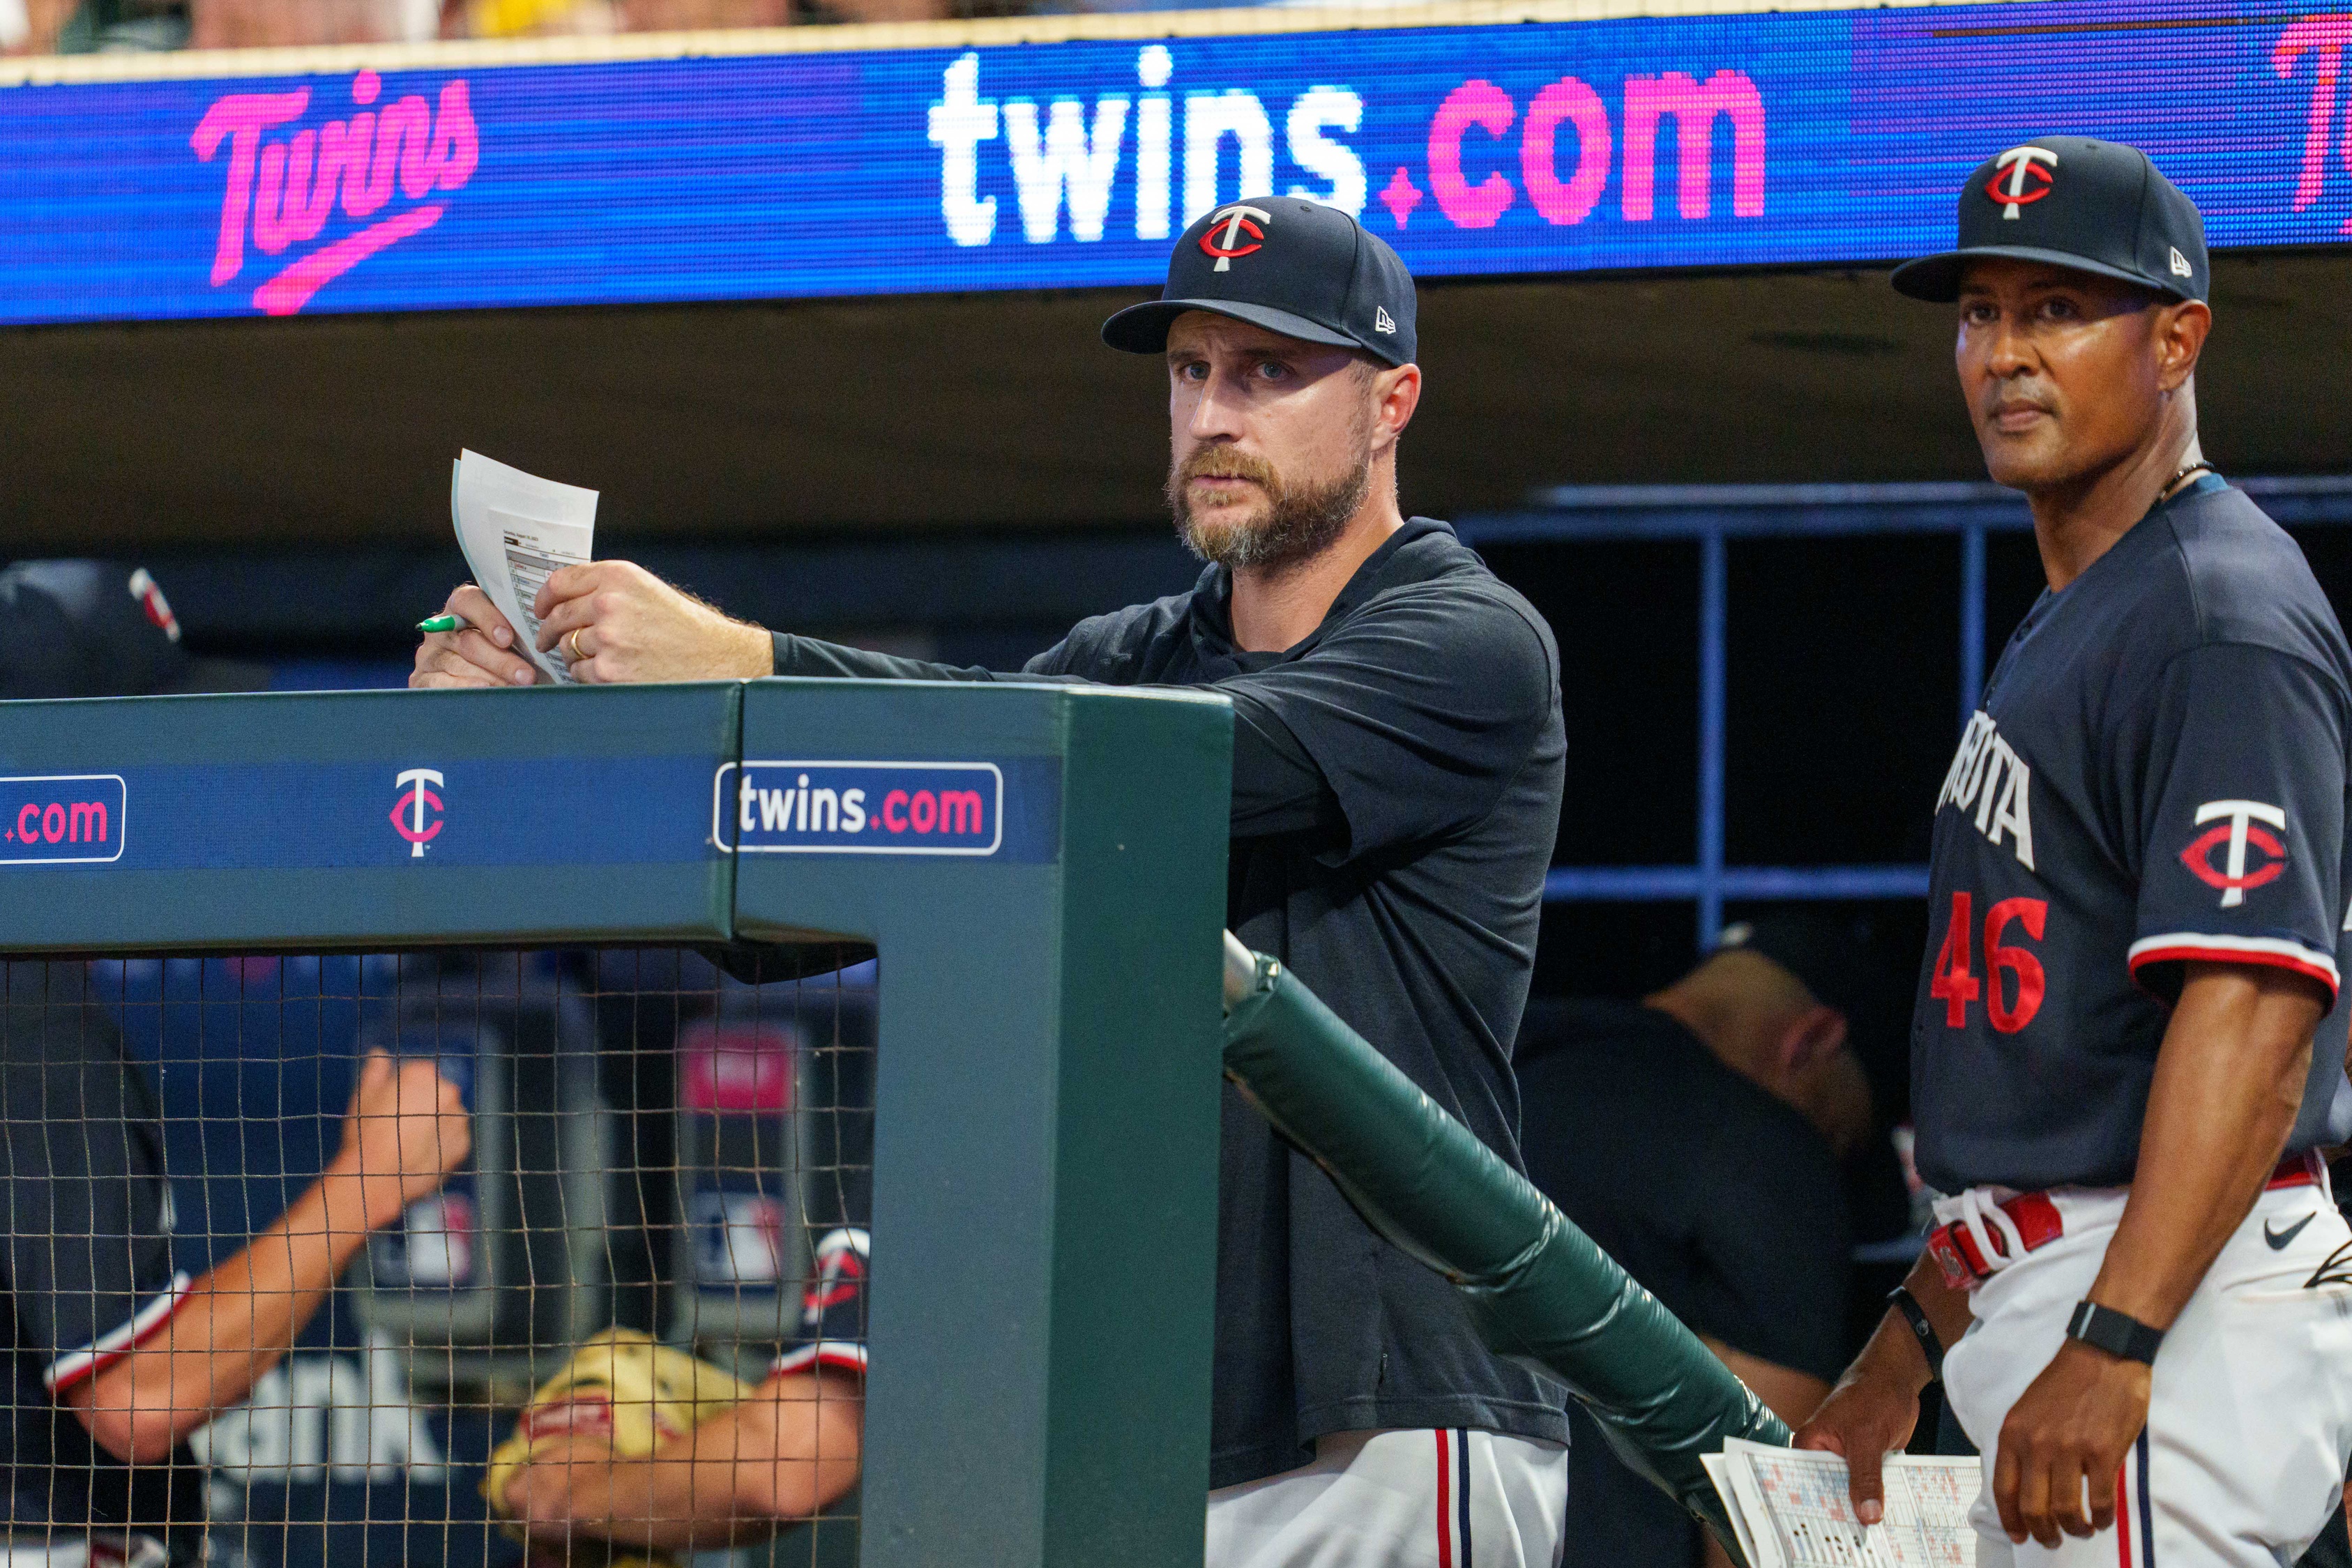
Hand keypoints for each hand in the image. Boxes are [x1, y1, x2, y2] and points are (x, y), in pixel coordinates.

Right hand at [333, 1052, 470, 1231]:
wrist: (375, 1179)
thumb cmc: (364, 1135)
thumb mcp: (363, 1097)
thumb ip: (375, 1071)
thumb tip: (379, 1052)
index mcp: (424, 1074)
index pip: (419, 1074)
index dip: (401, 1091)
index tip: (389, 1108)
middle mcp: (448, 1091)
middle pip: (436, 1094)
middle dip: (421, 1107)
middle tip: (396, 1128)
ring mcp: (458, 1119)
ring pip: (446, 1117)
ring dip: (434, 1125)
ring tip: (406, 1145)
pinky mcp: (463, 1144)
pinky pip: (453, 1141)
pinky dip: (441, 1146)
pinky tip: (418, 1156)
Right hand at [410, 584, 541, 688]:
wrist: (466, 680)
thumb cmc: (499, 653)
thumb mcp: (505, 636)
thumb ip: (516, 631)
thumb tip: (545, 638)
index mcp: (460, 608)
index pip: (468, 601)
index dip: (487, 618)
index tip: (507, 638)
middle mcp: (441, 629)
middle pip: (469, 641)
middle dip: (501, 660)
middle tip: (526, 676)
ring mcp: (430, 655)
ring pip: (459, 665)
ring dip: (490, 678)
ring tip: (514, 689)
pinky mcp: (422, 679)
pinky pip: (441, 684)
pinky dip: (465, 688)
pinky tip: (485, 693)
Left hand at [531, 561, 773, 683]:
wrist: (715, 659)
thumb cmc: (683, 627)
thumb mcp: (647, 591)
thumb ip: (607, 588)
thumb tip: (564, 599)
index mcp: (618, 577)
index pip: (560, 581)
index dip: (543, 597)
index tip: (539, 609)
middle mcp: (609, 603)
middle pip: (557, 616)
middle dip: (548, 631)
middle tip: (547, 640)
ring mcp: (607, 638)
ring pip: (567, 647)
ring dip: (574, 655)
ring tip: (597, 658)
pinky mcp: (609, 671)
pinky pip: (579, 673)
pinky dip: (588, 676)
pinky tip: (611, 673)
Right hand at [1793, 1338, 1924, 1525]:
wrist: (1898, 1378)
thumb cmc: (1873, 1394)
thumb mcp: (1867, 1438)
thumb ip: (1865, 1477)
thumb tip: (1868, 1516)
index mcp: (1810, 1444)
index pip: (1804, 1484)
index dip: (1815, 1510)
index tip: (1827, 1536)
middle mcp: (1823, 1454)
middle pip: (1829, 1493)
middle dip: (1843, 1515)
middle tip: (1855, 1544)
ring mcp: (1846, 1460)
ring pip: (1853, 1493)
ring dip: (1865, 1510)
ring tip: (1874, 1539)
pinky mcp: (1867, 1462)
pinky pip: (1871, 1488)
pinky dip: (1880, 1500)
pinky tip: (1890, 1521)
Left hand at [1992, 1338, 2150, 1546]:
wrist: (2102, 1354)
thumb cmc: (2066, 1382)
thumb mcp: (2028, 1410)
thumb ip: (2023, 1444)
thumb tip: (2026, 1486)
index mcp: (2013, 1433)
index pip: (2002, 1489)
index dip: (2010, 1520)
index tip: (2019, 1536)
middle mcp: (2036, 1444)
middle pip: (2033, 1508)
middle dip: (2043, 1533)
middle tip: (2053, 1541)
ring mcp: (2070, 1449)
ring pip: (2067, 1511)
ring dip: (2075, 1530)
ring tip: (2082, 1530)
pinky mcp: (2103, 1452)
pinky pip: (2100, 1501)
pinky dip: (2102, 1518)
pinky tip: (2104, 1519)